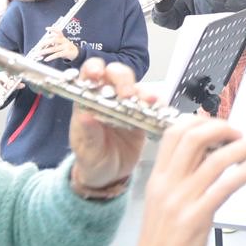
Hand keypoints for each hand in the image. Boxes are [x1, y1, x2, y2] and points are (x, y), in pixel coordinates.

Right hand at [0, 72, 22, 99]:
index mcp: (3, 75)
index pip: (4, 77)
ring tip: (0, 95)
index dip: (7, 81)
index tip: (11, 85)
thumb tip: (23, 85)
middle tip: (5, 92)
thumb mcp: (11, 82)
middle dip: (1, 87)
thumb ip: (17, 84)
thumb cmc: (6, 81)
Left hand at [34, 29, 78, 62]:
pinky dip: (50, 57)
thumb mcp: (60, 43)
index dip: (53, 29)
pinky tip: (46, 59)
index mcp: (62, 37)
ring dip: (45, 51)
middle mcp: (64, 41)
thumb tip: (41, 47)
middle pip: (53, 40)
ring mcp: (65, 46)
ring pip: (53, 48)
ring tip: (38, 54)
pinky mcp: (66, 53)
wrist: (76, 53)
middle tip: (38, 47)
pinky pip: (57, 54)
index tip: (47, 28)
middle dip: (44, 43)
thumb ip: (52, 43)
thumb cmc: (65, 48)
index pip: (58, 31)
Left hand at [68, 59, 150, 189]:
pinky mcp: (143, 115)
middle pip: (116, 74)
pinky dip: (158, 105)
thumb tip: (85, 116)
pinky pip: (153, 105)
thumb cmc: (91, 159)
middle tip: (127, 95)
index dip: (94, 69)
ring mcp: (127, 105)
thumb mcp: (86, 150)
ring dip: (143, 92)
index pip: (89, 74)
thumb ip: (87, 133)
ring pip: (137, 86)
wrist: (109, 176)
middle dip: (123, 80)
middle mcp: (108, 97)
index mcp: (88, 100)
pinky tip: (159, 110)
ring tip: (148, 102)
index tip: (98, 75)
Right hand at [127, 115, 245, 245]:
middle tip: (241, 133)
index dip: (200, 122)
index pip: (173, 134)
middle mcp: (167, 185)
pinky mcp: (196, 219)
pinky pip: (225, 186)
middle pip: (193, 137)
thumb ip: (180, 183)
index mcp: (157, 180)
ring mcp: (180, 201)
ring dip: (243, 147)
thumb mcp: (162, 207)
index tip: (220, 126)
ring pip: (215, 159)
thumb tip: (206, 163)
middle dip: (223, 128)